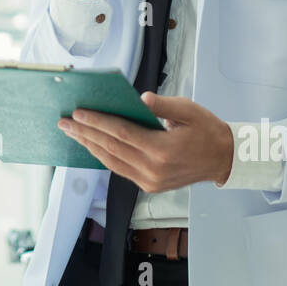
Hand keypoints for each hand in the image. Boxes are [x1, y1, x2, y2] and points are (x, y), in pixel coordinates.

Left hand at [57, 93, 234, 189]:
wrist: (223, 160)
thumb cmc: (206, 130)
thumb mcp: (188, 110)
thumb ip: (162, 105)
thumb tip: (141, 99)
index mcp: (162, 150)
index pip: (121, 133)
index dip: (97, 122)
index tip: (78, 113)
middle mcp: (153, 169)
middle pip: (111, 148)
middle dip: (85, 133)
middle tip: (64, 122)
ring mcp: (150, 181)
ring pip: (112, 162)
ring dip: (90, 146)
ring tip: (72, 133)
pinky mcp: (150, 186)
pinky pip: (120, 169)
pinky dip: (104, 156)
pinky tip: (92, 145)